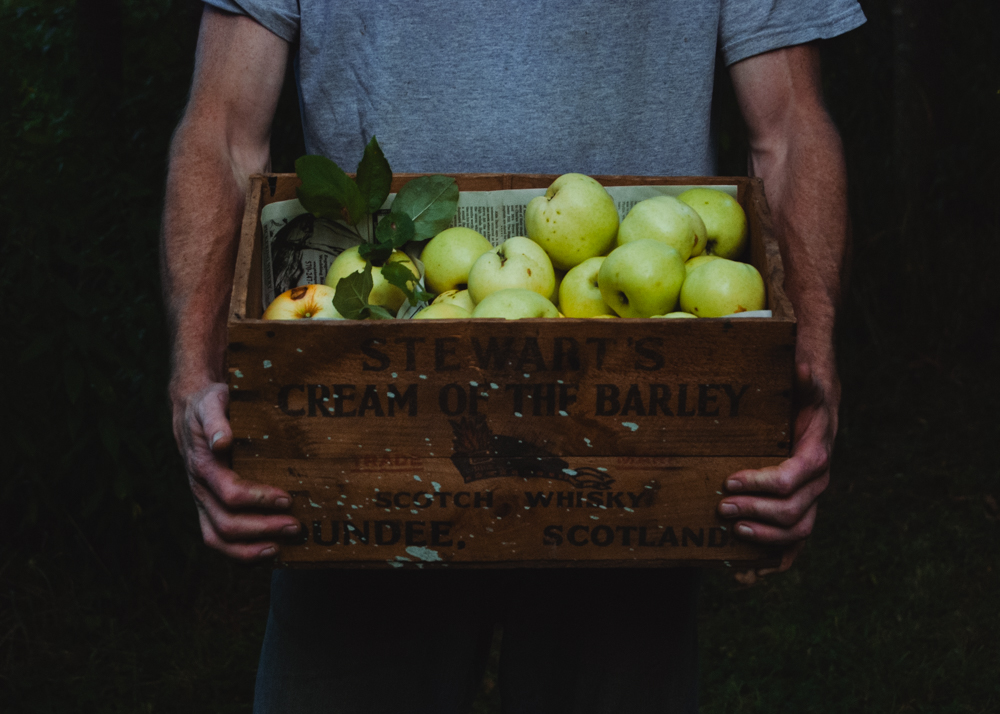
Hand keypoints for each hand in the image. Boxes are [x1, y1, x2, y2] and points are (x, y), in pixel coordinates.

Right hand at [172, 381, 300, 560]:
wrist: (191, 411)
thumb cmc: (207, 405)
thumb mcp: (211, 403)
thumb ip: (216, 420)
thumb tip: (222, 441)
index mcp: (203, 466)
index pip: (230, 493)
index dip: (259, 500)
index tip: (287, 498)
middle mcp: (200, 489)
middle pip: (226, 524)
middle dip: (262, 528)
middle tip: (295, 525)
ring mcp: (202, 502)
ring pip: (218, 539)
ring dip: (250, 549)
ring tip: (281, 546)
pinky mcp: (208, 507)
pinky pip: (219, 539)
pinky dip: (241, 551)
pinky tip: (267, 549)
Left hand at [719, 359, 839, 581]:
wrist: (814, 409)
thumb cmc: (803, 397)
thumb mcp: (805, 384)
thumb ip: (806, 379)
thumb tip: (802, 367)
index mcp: (816, 455)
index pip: (793, 479)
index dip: (762, 484)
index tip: (730, 480)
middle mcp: (817, 484)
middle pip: (793, 511)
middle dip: (756, 513)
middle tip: (722, 509)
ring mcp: (809, 500)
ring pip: (796, 533)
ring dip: (764, 539)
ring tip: (733, 534)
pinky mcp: (799, 510)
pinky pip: (793, 545)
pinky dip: (775, 563)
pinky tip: (748, 574)